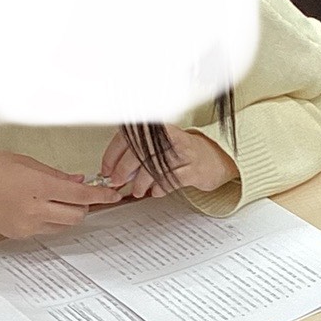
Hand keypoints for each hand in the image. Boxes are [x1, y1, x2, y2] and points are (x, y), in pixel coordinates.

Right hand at [0, 150, 126, 239]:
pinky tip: (37, 205)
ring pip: (63, 224)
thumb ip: (53, 174)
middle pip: (77, 214)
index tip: (113, 194)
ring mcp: (27, 225)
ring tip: (55, 198)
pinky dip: (51, 218)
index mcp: (37, 186)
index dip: (101, 195)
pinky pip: (46, 229)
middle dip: (83, 203)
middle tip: (77, 191)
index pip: (80, 195)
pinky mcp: (19, 234)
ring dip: (68, 212)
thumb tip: (77, 181)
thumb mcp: (22, 161)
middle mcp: (34, 209)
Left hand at [99, 125, 236, 199]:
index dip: (113, 154)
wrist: (213, 158)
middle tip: (117, 181)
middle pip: (139, 152)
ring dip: (141, 183)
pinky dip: (159, 188)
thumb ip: (137, 153)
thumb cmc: (182, 153)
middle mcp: (171, 137)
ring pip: (153, 168)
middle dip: (124, 170)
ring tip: (137, 191)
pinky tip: (155, 192)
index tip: (106, 169)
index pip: (128, 136)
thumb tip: (114, 170)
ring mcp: (184, 153)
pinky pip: (170, 181)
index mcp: (158, 128)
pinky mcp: (194, 169)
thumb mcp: (158, 146)